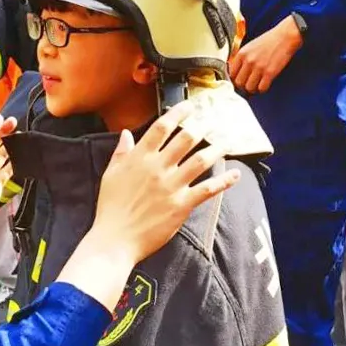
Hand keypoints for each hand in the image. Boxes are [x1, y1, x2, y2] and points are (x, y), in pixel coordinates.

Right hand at [93, 101, 240, 264]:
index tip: (189, 106)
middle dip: (201, 127)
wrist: (115, 239)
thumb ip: (121, 152)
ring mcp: (171, 186)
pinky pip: (208, 189)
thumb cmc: (110, 208)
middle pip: (185, 139)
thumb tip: (127, 133)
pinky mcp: (182, 205)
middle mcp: (157, 168)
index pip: (161, 127)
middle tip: (211, 122)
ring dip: (217, 149)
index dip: (178, 113)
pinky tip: (235, 174)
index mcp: (139, 158)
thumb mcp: (110, 175)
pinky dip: (224, 181)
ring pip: (200, 160)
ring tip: (227, 142)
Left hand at [228, 17, 302, 93]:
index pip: (231, 73)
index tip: (239, 80)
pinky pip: (262, 88)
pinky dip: (263, 89)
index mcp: (242, 54)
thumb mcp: (250, 46)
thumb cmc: (269, 40)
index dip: (234, 79)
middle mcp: (249, 61)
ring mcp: (259, 67)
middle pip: (238, 83)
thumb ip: (242, 58)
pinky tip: (264, 84)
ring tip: (257, 85)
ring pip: (249, 87)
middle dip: (243, 86)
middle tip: (248, 84)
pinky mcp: (270, 72)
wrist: (285, 36)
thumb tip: (236, 71)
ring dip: (253, 89)